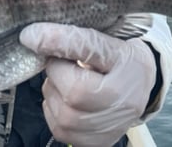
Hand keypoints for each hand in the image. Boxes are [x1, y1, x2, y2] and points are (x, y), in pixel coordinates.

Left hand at [20, 23, 155, 146]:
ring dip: (53, 93)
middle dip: (56, 74)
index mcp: (124, 78)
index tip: (31, 35)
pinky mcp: (96, 143)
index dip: (56, 46)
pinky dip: (54, 111)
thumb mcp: (105, 42)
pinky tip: (66, 99)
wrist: (141, 84)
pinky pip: (61, 131)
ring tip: (67, 80)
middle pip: (72, 96)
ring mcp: (108, 131)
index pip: (84, 63)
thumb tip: (30, 36)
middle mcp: (119, 110)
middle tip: (63, 63)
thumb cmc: (121, 60)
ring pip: (61, 117)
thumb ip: (71, 38)